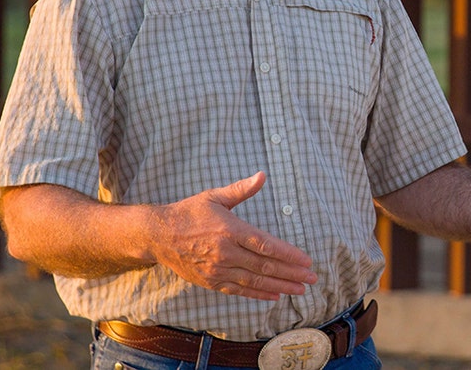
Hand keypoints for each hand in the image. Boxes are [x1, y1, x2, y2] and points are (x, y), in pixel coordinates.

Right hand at [149, 172, 318, 299]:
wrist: (159, 235)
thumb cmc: (189, 212)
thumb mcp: (215, 196)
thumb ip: (241, 189)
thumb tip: (263, 175)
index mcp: (231, 230)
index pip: (266, 245)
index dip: (289, 255)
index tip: (306, 260)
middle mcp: (227, 253)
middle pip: (266, 266)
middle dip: (292, 273)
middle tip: (312, 277)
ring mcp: (219, 270)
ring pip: (256, 281)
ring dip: (281, 286)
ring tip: (300, 289)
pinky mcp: (211, 281)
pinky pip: (240, 290)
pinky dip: (259, 294)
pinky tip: (275, 295)